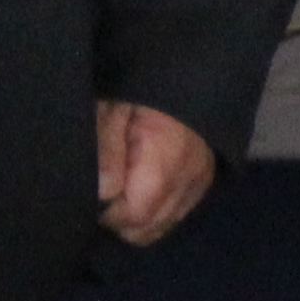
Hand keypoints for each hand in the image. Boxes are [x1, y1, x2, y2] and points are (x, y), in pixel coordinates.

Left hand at [94, 98, 216, 244]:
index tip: (94, 197)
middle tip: (106, 193)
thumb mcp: (114, 110)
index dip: (108, 215)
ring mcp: (199, 182)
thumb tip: (101, 192)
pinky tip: (144, 189)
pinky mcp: (205, 180)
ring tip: (123, 191)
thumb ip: (107, 151)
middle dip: (120, 220)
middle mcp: (186, 180)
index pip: (134, 216)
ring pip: (163, 226)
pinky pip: (178, 214)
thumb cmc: (144, 92)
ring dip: (139, 219)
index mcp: (161, 164)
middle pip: (147, 229)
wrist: (191, 72)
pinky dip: (158, 211)